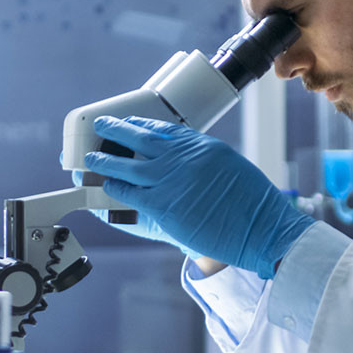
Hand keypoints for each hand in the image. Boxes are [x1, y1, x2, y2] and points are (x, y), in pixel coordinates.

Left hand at [84, 116, 314, 278]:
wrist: (260, 228)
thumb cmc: (252, 204)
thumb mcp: (230, 167)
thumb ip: (202, 161)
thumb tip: (182, 162)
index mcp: (201, 146)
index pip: (163, 128)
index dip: (141, 124)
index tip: (130, 123)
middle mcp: (182, 158)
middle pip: (140, 139)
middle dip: (116, 131)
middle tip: (102, 126)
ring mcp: (170, 182)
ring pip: (126, 166)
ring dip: (105, 161)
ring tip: (91, 158)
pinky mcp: (162, 207)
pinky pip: (128, 194)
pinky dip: (113, 189)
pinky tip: (105, 187)